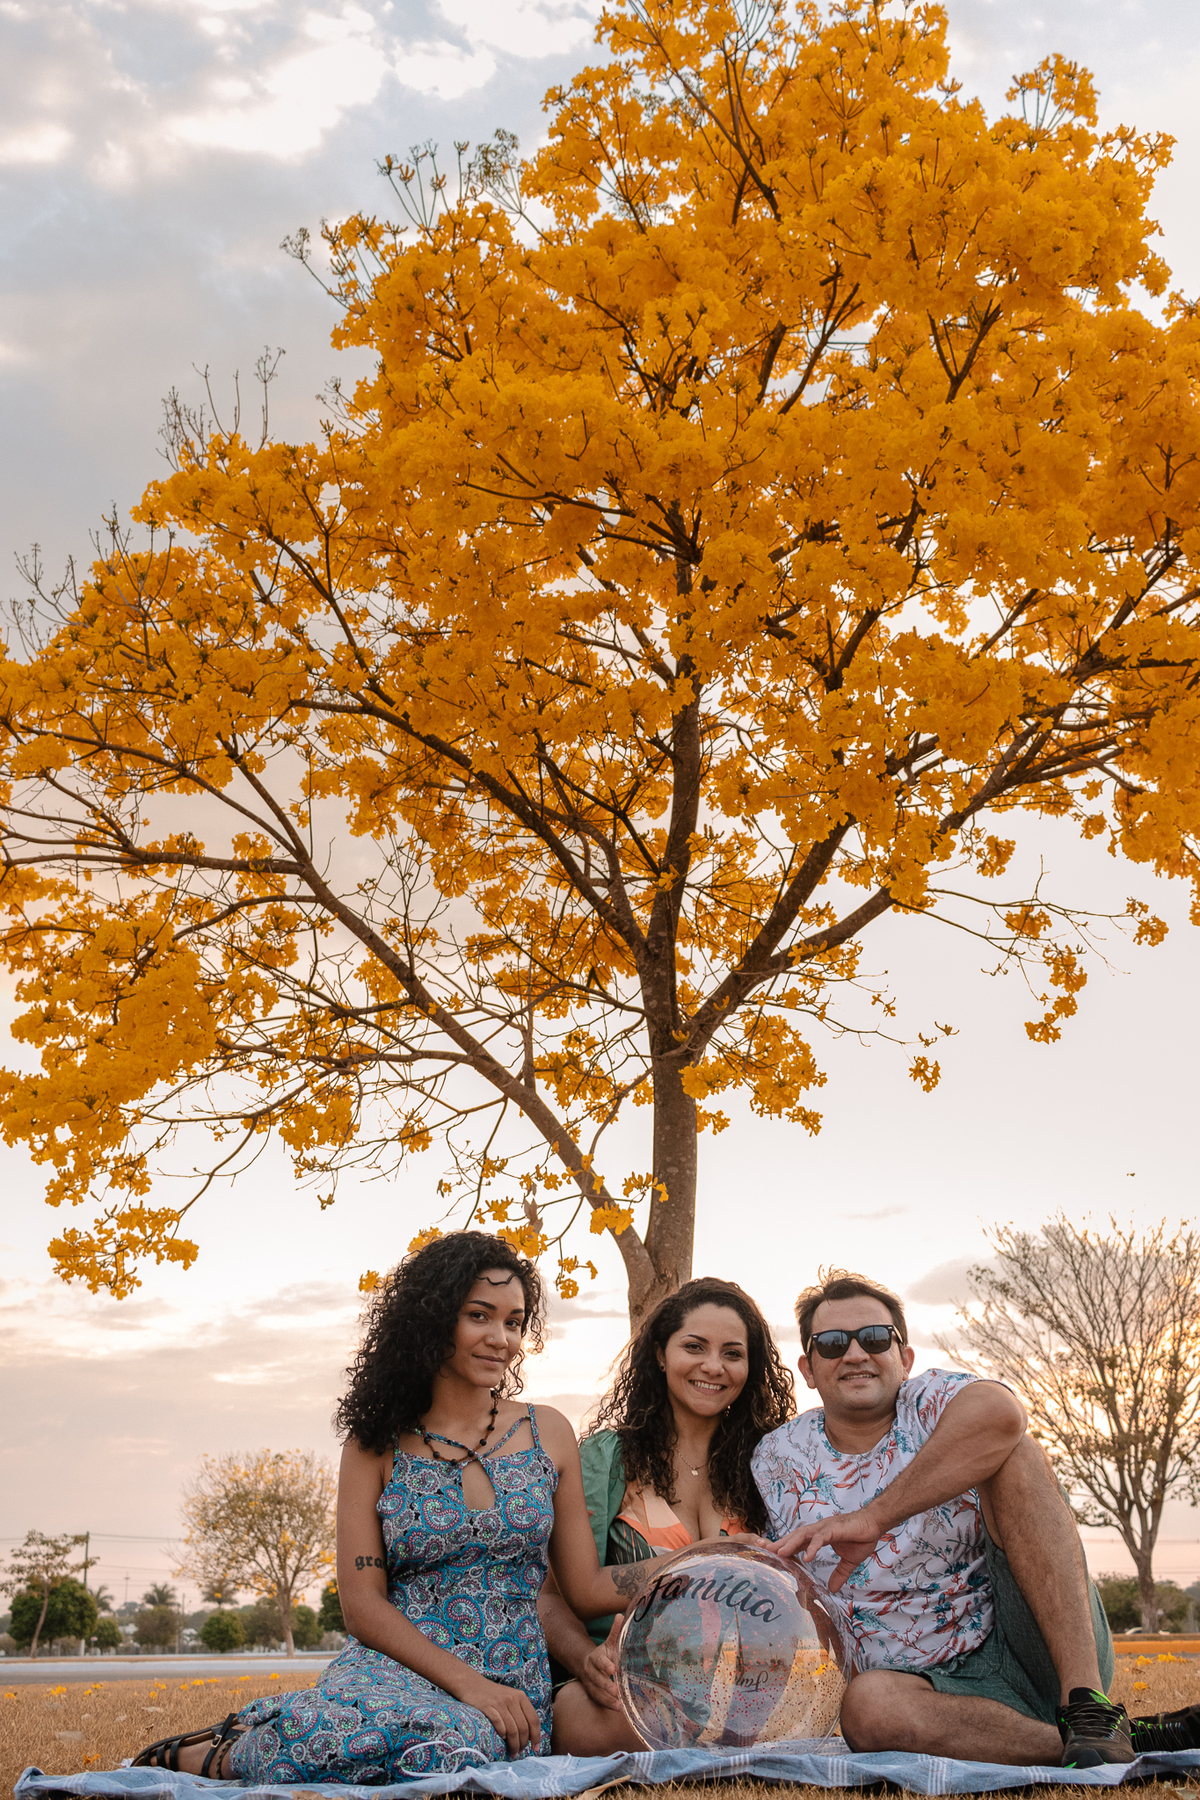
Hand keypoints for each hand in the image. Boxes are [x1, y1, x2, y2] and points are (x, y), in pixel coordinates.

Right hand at [457, 1672, 541, 1755]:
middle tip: (519, 1752)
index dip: (536, 1736)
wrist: (472, 1684)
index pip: (534, 1719)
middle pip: (523, 1727)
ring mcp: (500, 1703)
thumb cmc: (493, 1695)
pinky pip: (499, 1724)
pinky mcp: (488, 1707)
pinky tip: (502, 1738)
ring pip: (512, 1729)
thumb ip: (520, 1711)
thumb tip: (530, 1735)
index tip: (535, 1748)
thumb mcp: (510, 1697)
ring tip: (512, 1752)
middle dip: (523, 1743)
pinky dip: (502, 1733)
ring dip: (514, 1744)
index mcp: (521, 1697)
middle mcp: (512, 1699)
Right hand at [579, 1615, 622, 1710]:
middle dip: (605, 1685)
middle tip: (615, 1690)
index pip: (599, 1661)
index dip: (605, 1665)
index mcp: (595, 1657)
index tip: (613, 1669)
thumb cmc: (604, 1654)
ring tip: (618, 1704)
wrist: (588, 1665)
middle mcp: (590, 1671)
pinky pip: (598, 1700)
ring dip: (606, 1698)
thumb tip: (620, 1615)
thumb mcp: (609, 1642)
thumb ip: (615, 1631)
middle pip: (596, 1678)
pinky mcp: (592, 1693)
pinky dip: (606, 1705)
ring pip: (596, 1692)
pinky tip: (617, 1708)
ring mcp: (590, 1683)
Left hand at [772, 1507, 886, 1591]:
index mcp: (820, 1536)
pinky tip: (807, 1557)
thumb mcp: (849, 1561)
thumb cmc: (861, 1537)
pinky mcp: (835, 1528)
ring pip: (803, 1534)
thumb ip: (839, 1574)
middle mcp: (819, 1530)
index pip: (798, 1542)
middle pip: (795, 1537)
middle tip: (765, 1553)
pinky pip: (821, 1538)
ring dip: (791, 1544)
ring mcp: (826, 1528)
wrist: (875, 1523)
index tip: (772, 1557)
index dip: (786, 1548)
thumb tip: (833, 1589)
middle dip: (780, 1544)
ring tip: (779, 1554)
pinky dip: (813, 1547)